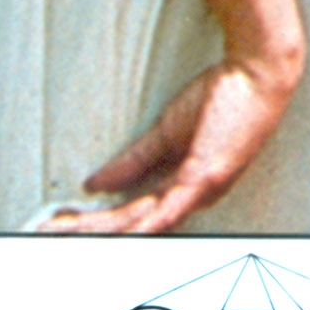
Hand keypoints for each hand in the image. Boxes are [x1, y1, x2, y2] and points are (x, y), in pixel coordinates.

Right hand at [56, 50, 301, 234]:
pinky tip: (123, 236)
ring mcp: (201, 190)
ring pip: (145, 222)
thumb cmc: (226, 98)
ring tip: (67, 233)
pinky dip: (144, 225)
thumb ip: (132, 160)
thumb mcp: (165, 132)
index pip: (133, 215)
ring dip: (103, 229)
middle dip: (89, 230)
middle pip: (133, 224)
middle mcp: (193, 197)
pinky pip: (170, 209)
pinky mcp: (206, 176)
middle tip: (52, 232)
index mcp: (184, 189)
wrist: (257, 73)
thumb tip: (95, 183)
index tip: (62, 224)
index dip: (96, 222)